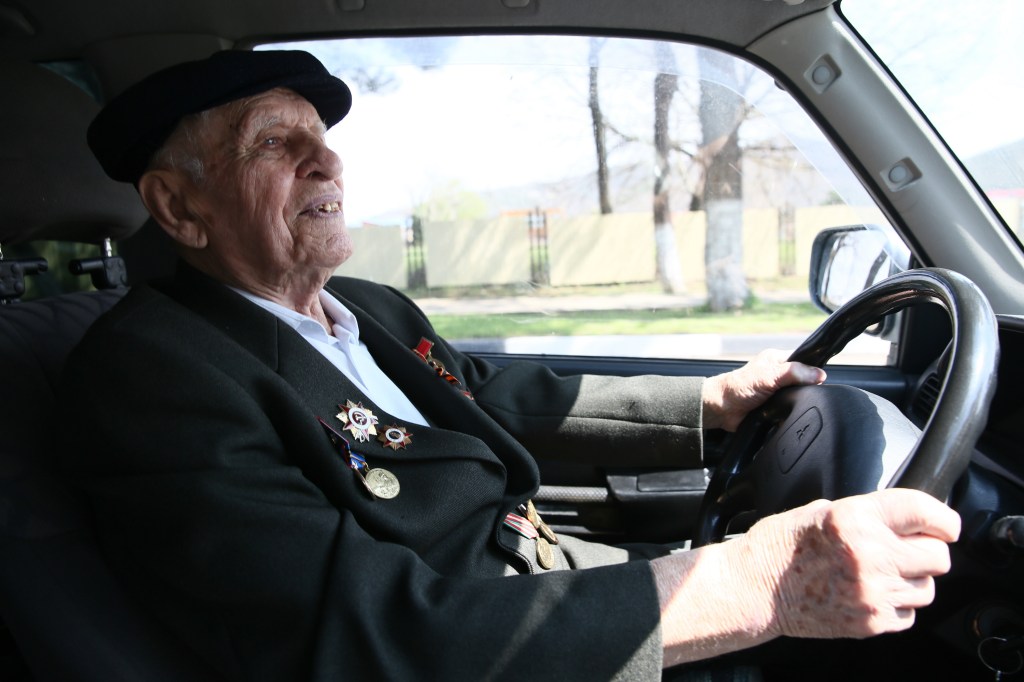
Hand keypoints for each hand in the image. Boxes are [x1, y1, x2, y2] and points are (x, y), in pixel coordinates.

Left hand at [701, 349, 825, 430]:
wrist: (723, 409)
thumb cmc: (738, 387)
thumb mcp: (769, 376)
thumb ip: (793, 373)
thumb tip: (818, 374)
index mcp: (779, 359)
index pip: (805, 359)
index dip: (814, 369)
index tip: (821, 379)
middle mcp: (780, 374)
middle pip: (806, 379)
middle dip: (809, 387)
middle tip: (806, 394)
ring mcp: (779, 390)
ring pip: (801, 395)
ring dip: (800, 401)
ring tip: (797, 404)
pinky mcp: (777, 406)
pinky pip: (793, 409)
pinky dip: (793, 412)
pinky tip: (792, 414)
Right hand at [740, 488, 960, 639]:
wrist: (755, 589)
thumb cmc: (779, 546)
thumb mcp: (819, 510)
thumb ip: (865, 514)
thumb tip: (902, 521)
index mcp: (854, 519)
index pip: (924, 512)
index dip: (943, 518)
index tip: (944, 524)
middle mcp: (869, 556)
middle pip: (938, 556)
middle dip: (926, 550)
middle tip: (906, 548)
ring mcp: (872, 593)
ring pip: (928, 588)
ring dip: (912, 579)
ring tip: (881, 572)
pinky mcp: (871, 622)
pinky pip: (909, 613)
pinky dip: (897, 603)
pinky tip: (871, 591)